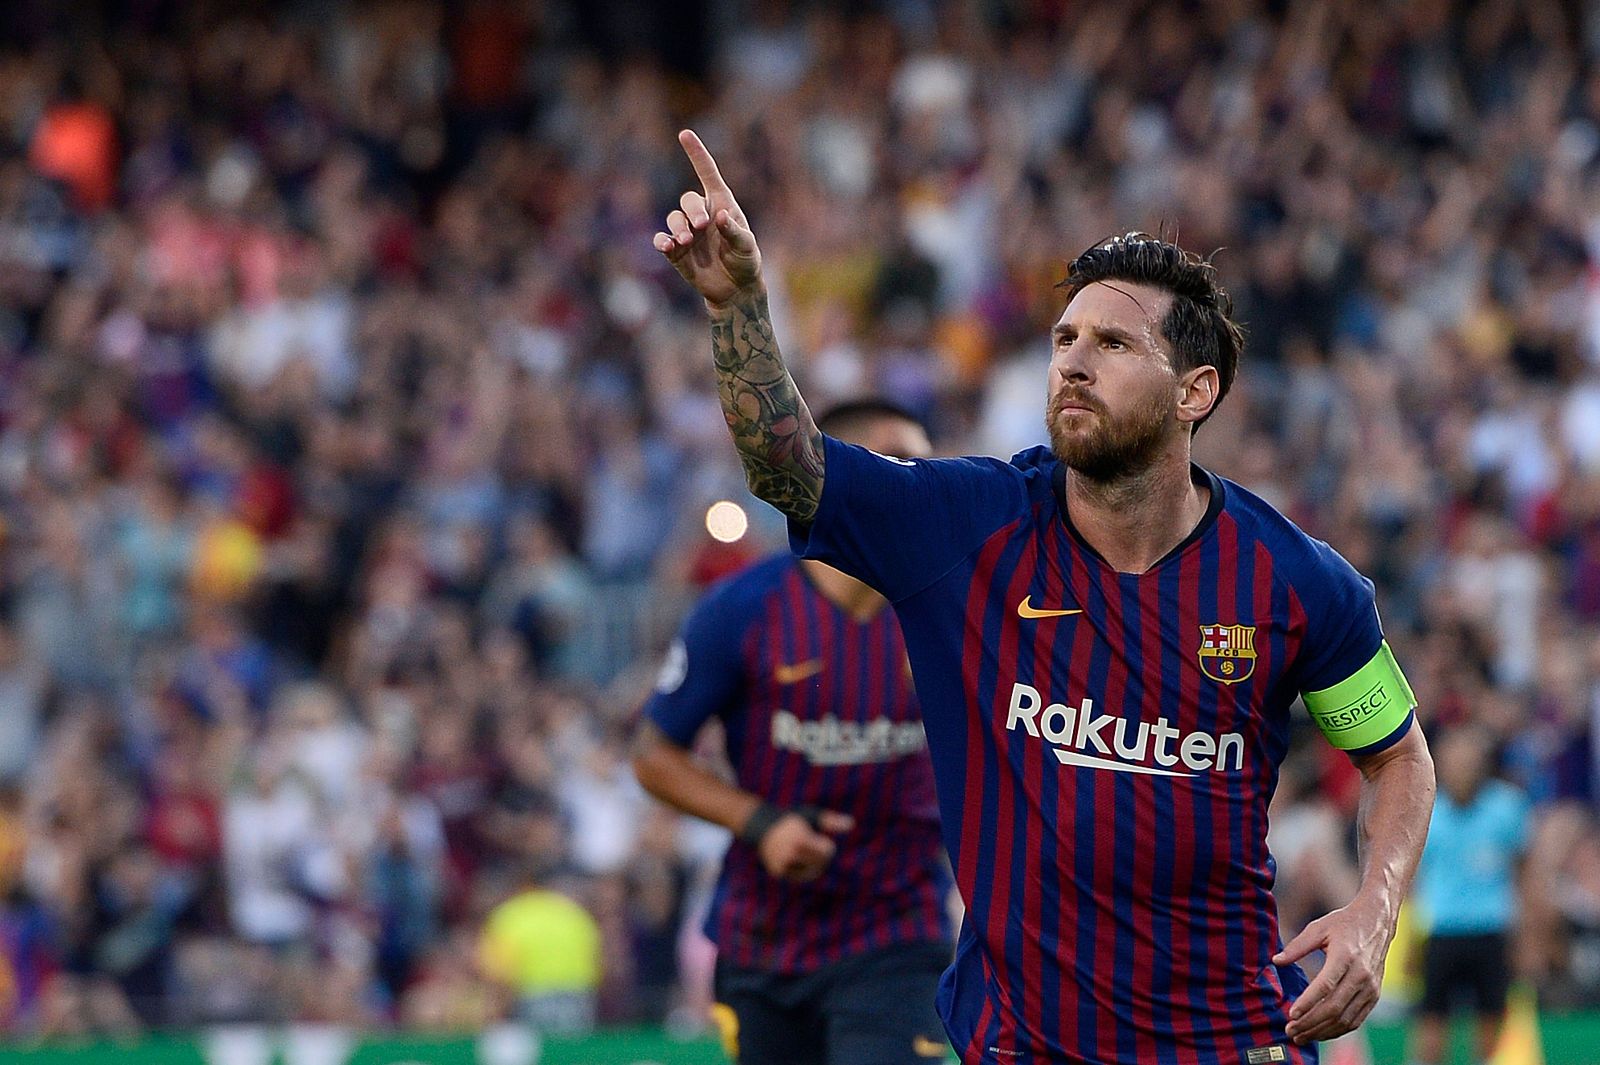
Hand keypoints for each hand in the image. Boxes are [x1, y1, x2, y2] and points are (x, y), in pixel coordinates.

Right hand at [653, 129, 762, 308]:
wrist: (735, 290)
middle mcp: (702, 214)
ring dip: (678, 227)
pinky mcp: (676, 251)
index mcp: (721, 205)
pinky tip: (667, 246)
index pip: (707, 173)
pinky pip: (662, 239)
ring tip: (687, 242)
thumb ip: (734, 231)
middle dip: (692, 210)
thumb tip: (719, 216)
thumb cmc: (745, 262)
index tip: (685, 134)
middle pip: (688, 200)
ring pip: (674, 219)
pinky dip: (662, 241)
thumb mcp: (747, 247)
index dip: (696, 154)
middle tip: (701, 226)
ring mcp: (687, 232)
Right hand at [756, 809, 853, 881]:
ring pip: (810, 872)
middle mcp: (789, 854)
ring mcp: (782, 865)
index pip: (826, 852)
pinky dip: (802, 869)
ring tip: (805, 851)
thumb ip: (831, 821)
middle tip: (814, 845)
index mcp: (800, 839)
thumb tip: (852, 824)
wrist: (763, 827)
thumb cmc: (794, 819)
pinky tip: (797, 858)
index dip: (827, 847)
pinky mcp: (778, 873)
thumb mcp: (812, 816)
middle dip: (821, 856)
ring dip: (813, 863)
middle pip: (819, 864)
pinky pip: (799, 876)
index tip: (822, 840)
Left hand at [1274, 899, 1393, 1044]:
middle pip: (1334, 1007)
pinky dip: (1337, 1030)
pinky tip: (1320, 1032)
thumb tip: (1275, 961)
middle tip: (1290, 1030)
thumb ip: (1297, 946)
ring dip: (1322, 1031)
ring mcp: (1370, 988)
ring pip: (1345, 1018)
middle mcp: (1361, 975)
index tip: (1291, 1014)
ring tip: (1301, 1036)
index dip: (1308, 1002)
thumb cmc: (1343, 923)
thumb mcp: (1318, 928)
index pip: (1325, 985)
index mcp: (1345, 956)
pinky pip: (1356, 1019)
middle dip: (1310, 1023)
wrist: (1377, 922)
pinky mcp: (1374, 995)